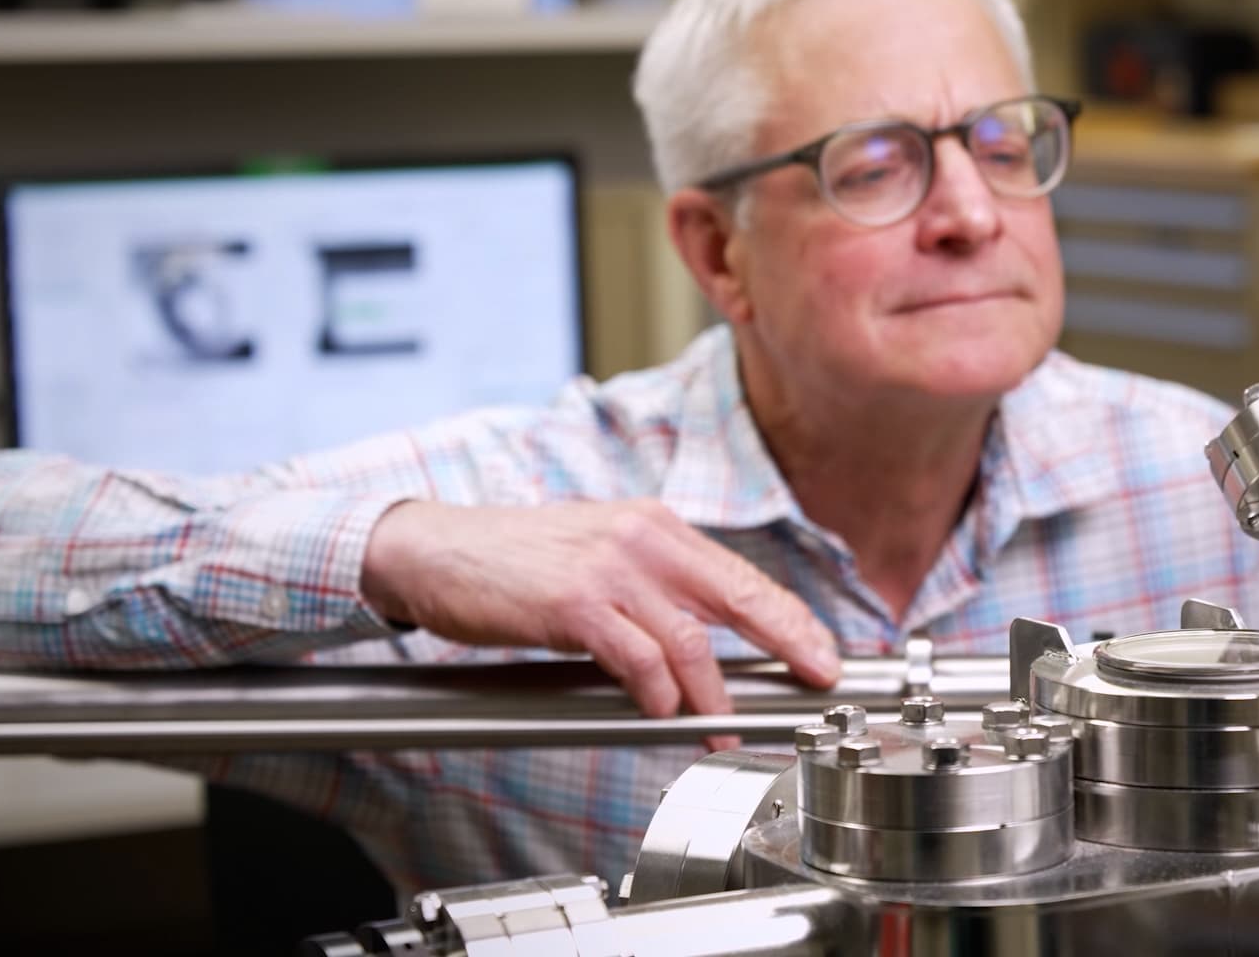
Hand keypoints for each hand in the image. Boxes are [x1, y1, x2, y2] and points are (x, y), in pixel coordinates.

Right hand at [360, 500, 841, 728]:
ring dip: (712, 696)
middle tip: (818, 678)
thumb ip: (653, 587)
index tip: (822, 652)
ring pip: (689, 641)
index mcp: (655, 527)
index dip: (791, 617)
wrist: (436, 549)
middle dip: (789, 642)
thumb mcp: (599, 553)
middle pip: (739, 596)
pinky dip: (655, 692)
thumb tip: (702, 641)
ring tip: (722, 730)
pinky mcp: (574, 603)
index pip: (742, 575)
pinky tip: (659, 711)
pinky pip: (636, 657)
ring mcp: (609, 569)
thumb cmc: (516, 560)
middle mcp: (642, 539)